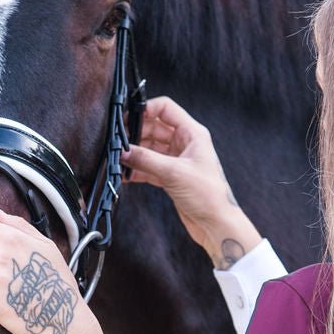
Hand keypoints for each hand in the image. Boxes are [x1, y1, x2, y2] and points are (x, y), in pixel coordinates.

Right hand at [121, 95, 261, 268]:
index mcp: (192, 133)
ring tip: (119, 161)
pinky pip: (149, 166)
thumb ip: (145, 159)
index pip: (165, 109)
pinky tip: (125, 175)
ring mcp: (177, 160)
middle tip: (118, 144)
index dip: (145, 109)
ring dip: (134, 154)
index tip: (126, 119)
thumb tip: (123, 152)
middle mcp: (185, 143)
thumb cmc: (207, 195)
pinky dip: (137, 169)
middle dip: (135, 134)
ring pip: (150, 148)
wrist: (216, 224)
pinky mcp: (171, 176)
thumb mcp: (173, 172)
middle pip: (153, 127)